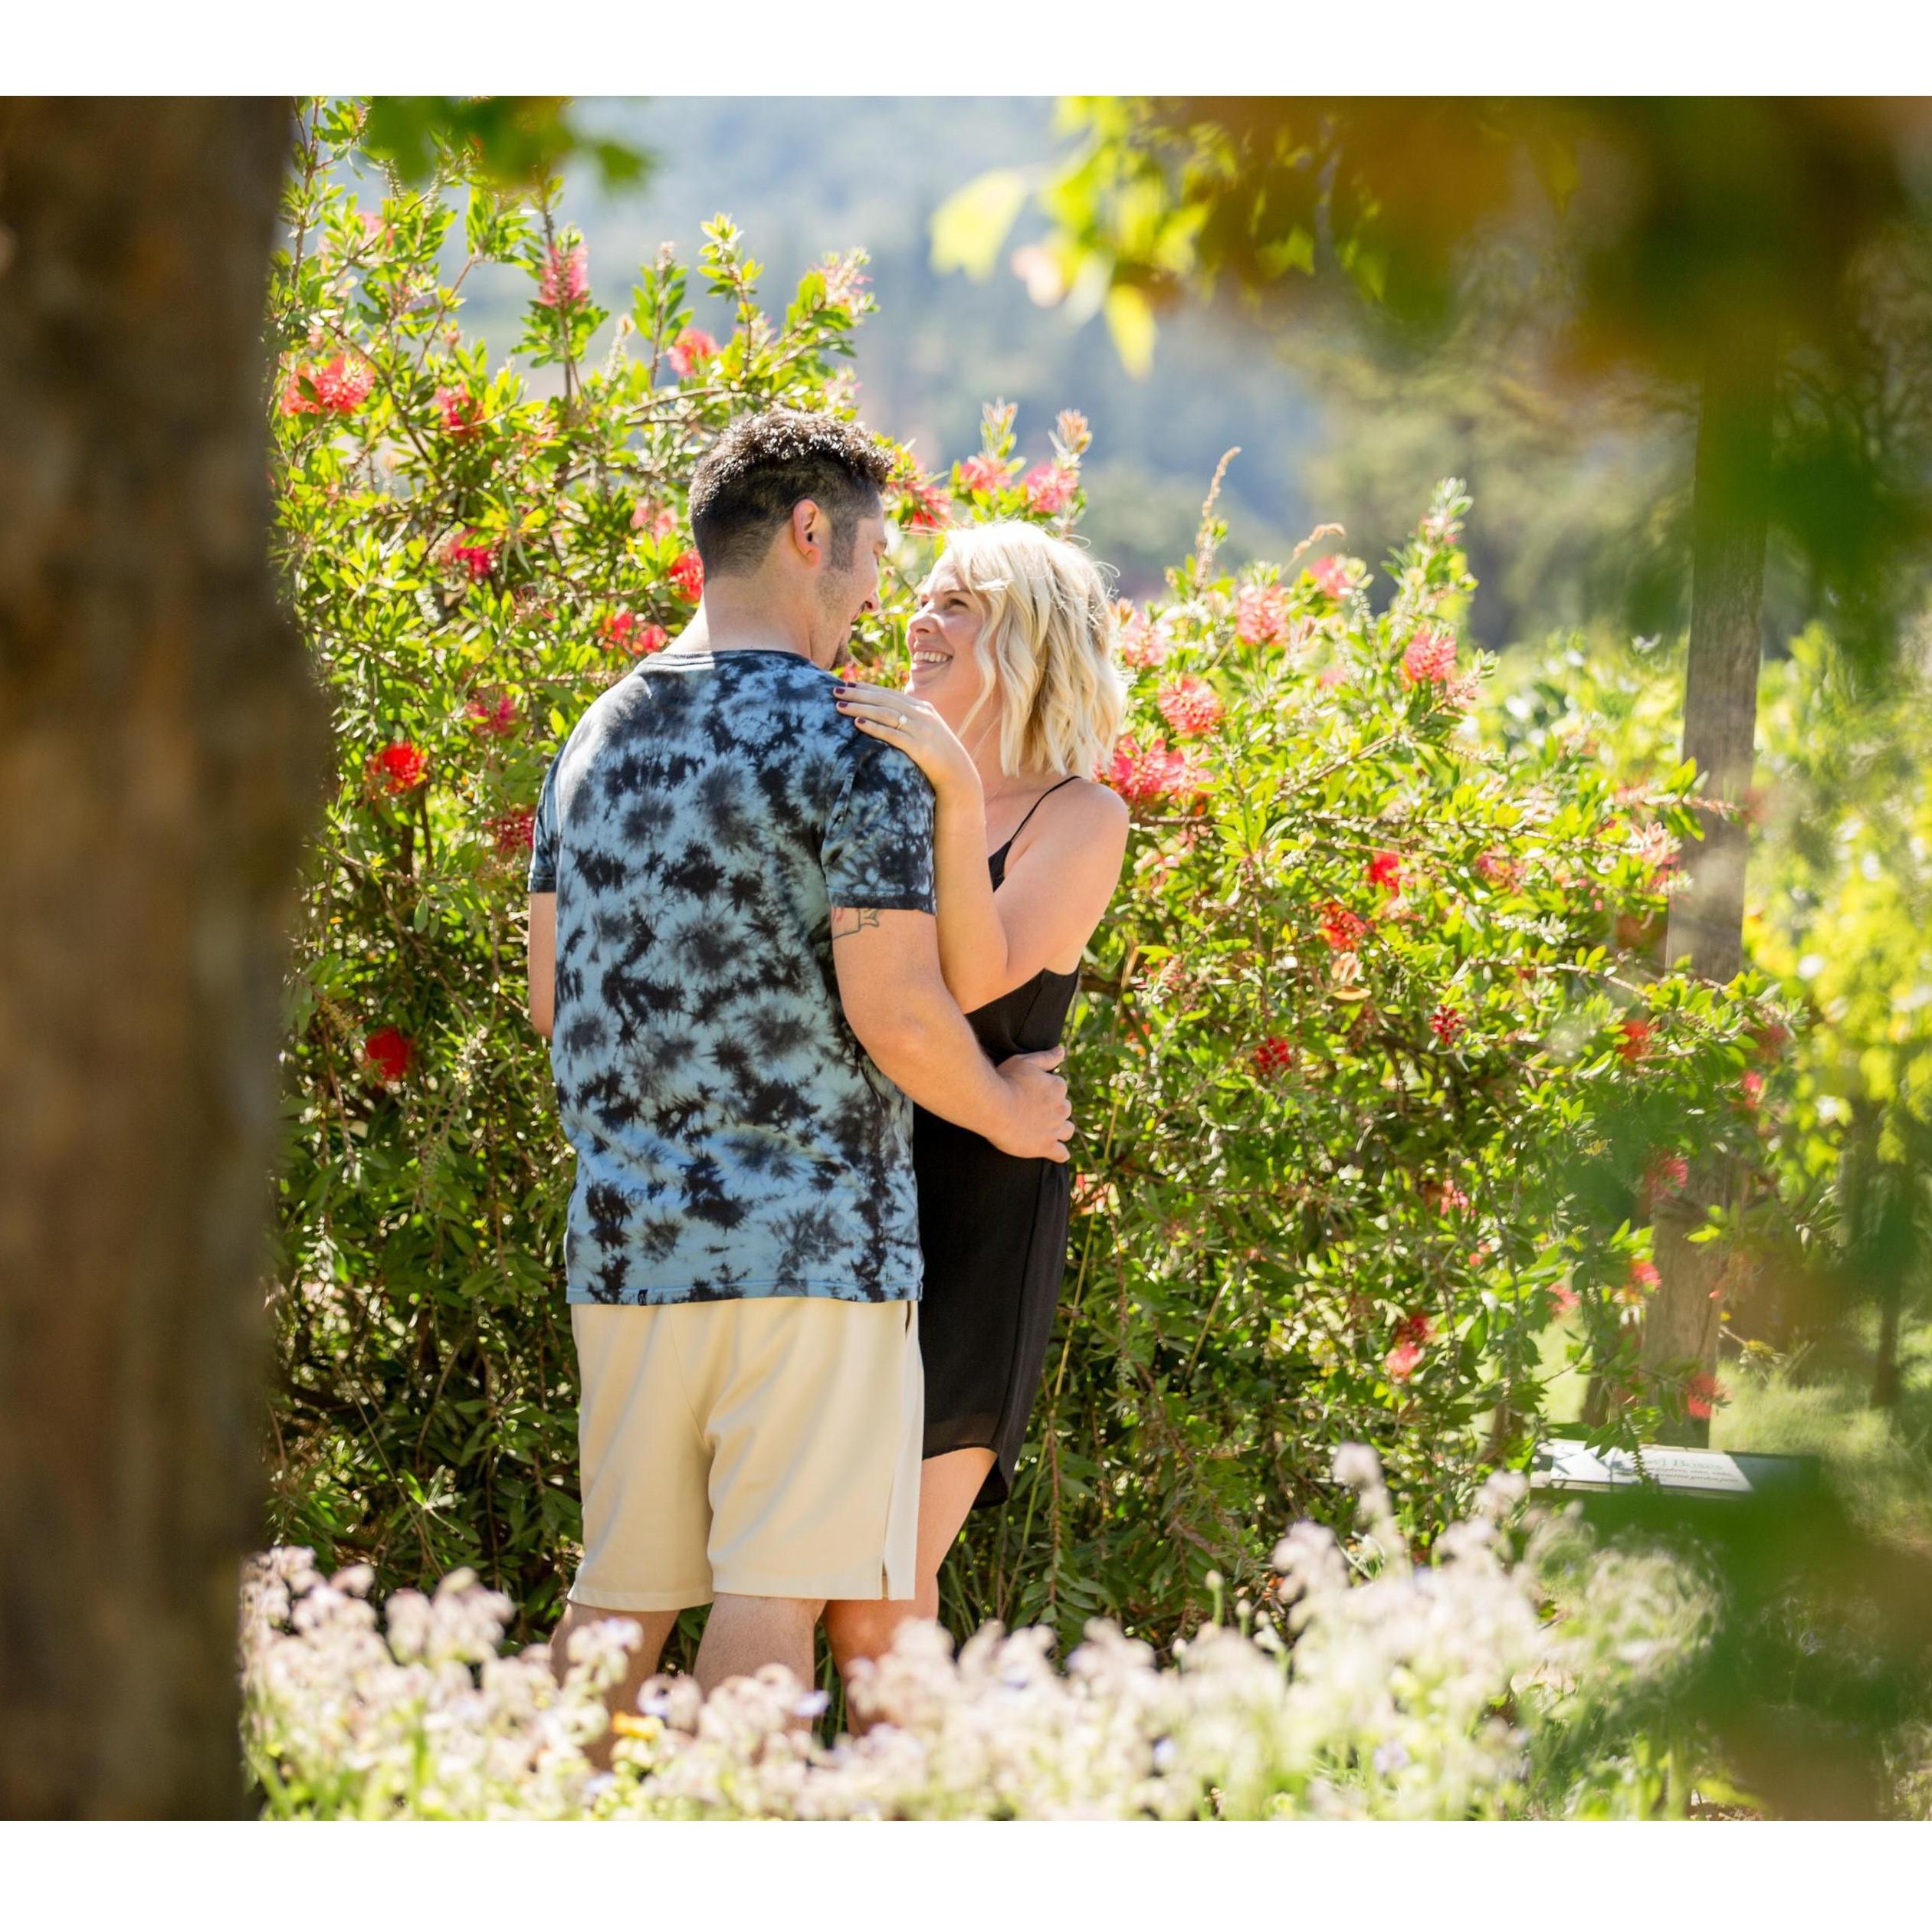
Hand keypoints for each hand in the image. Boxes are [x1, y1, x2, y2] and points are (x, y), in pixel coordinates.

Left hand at [834, 682, 980, 803]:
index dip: (867, 688)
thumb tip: (887, 715)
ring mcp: (921, 730)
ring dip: (860, 708)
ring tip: (840, 706)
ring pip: (885, 714)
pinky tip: (858, 724)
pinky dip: (874, 727)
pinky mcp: (919, 747)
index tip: (847, 684)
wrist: (958, 774)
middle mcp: (922, 715)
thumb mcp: (926, 730)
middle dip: (858, 694)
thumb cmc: (938, 754)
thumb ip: (910, 720)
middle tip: (835, 690)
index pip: (889, 694)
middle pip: (884, 700)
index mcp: (923, 708)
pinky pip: (892, 734)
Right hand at [990, 1045, 1073, 1162]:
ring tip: (1047, 1130)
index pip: (1059, 1089)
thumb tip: (1062, 1051)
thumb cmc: (1006, 1081)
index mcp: (1058, 1087)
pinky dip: (1061, 1153)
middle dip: (1054, 1110)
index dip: (1047, 1091)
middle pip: (1064, 1109)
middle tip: (1035, 1112)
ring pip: (1067, 1130)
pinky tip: (1057, 1153)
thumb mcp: (1025, 1062)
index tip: (1033, 1093)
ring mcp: (1054, 1129)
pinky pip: (1061, 1153)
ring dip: (1061, 1129)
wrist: (993, 1106)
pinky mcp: (1045, 1147)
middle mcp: (1061, 1108)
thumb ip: (1046, 1057)